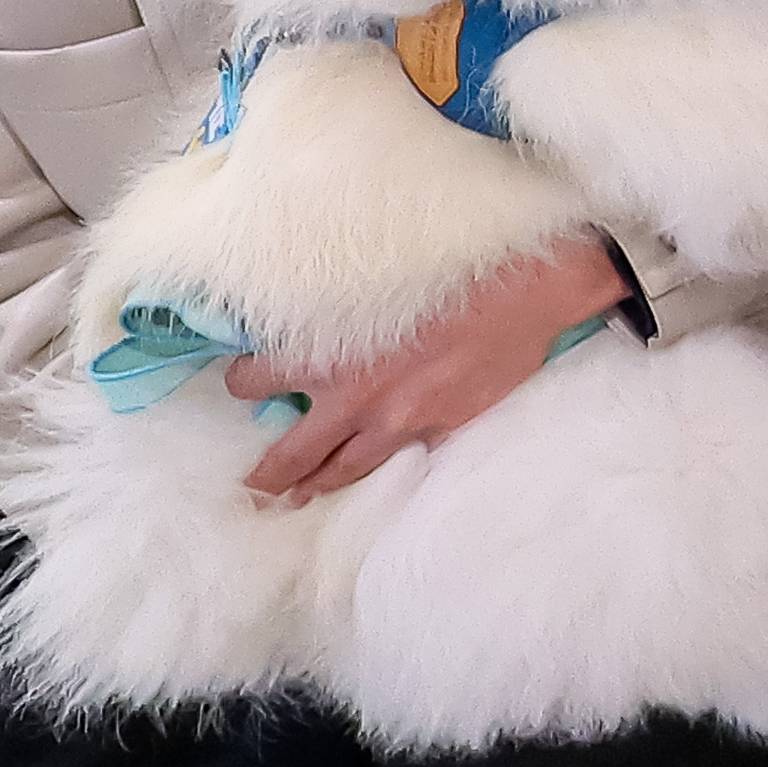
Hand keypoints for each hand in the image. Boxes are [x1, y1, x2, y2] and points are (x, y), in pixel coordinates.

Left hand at [233, 231, 629, 506]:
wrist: (523, 290)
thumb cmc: (446, 270)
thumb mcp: (367, 279)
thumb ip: (331, 308)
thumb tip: (304, 315)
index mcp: (324, 355)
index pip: (254, 381)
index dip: (244, 382)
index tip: (245, 383)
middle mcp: (354, 398)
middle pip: (294, 452)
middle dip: (269, 474)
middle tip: (253, 488)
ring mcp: (400, 420)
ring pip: (346, 468)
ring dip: (319, 484)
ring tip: (301, 496)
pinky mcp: (443, 427)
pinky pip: (409, 457)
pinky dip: (394, 464)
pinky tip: (386, 468)